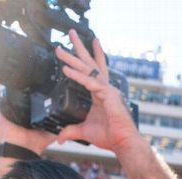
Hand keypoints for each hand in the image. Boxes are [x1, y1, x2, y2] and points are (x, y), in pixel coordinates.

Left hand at [53, 31, 140, 151]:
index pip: (92, 71)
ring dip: (72, 58)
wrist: (122, 143)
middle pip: (90, 64)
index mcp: (101, 93)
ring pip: (87, 69)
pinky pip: (89, 82)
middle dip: (79, 48)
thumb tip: (59, 138)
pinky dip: (77, 75)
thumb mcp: (84, 131)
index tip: (77, 47)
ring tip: (60, 48)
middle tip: (70, 33)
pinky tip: (66, 69)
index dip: (84, 59)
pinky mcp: (107, 94)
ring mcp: (107, 89)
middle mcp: (105, 88)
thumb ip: (71, 131)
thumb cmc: (109, 136)